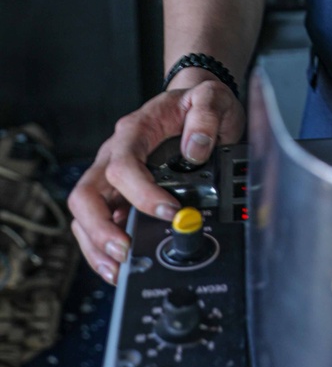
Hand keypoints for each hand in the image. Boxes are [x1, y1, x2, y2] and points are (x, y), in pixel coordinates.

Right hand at [68, 78, 244, 285]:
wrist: (196, 105)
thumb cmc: (198, 103)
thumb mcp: (211, 97)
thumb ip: (206, 117)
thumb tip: (195, 150)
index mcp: (134, 131)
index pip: (122, 165)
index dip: (141, 192)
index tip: (168, 211)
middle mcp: (114, 154)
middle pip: (86, 194)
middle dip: (101, 228)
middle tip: (126, 251)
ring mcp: (111, 177)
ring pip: (85, 214)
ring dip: (97, 245)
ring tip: (119, 269)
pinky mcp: (117, 194)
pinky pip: (97, 223)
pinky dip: (102, 248)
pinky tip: (118, 266)